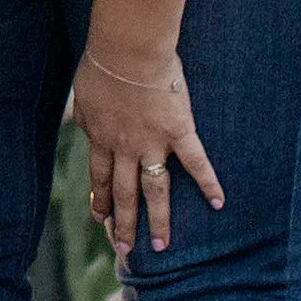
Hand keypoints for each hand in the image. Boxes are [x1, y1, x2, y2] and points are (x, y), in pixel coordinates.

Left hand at [69, 33, 222, 256]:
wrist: (126, 51)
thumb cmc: (102, 65)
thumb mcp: (84, 95)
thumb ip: (85, 116)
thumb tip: (81, 125)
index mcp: (101, 138)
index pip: (99, 177)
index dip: (100, 200)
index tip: (100, 219)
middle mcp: (125, 148)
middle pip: (123, 193)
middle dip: (124, 223)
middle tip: (125, 250)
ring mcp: (153, 143)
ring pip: (154, 190)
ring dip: (157, 219)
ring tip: (160, 245)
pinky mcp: (179, 131)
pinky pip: (195, 162)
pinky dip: (208, 183)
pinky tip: (218, 203)